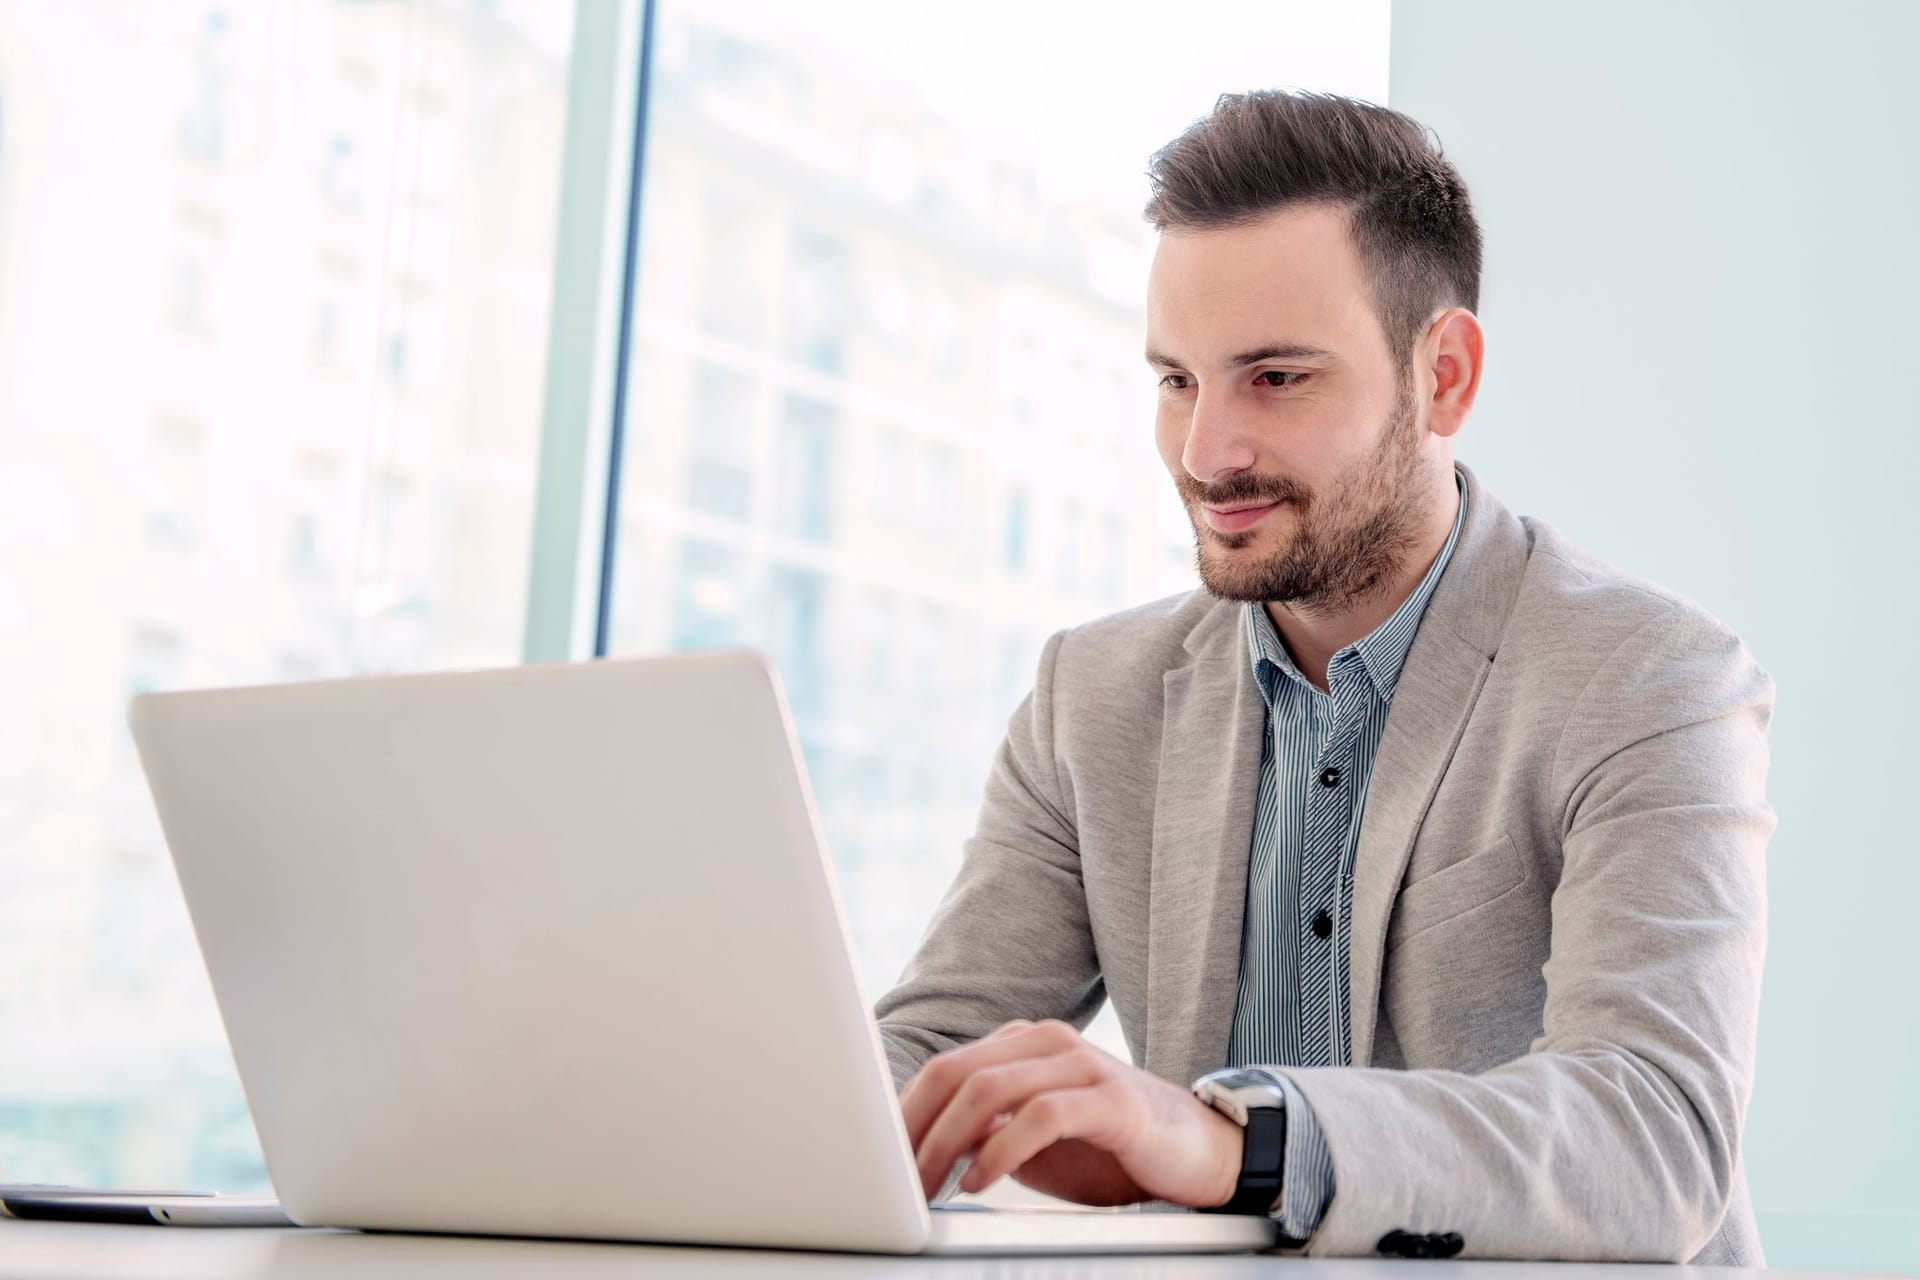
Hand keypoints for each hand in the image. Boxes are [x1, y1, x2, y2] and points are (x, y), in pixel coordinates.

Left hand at [900, 1019, 1243, 1207]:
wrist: (1197, 1152)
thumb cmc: (1109, 1147)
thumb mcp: (1031, 1138)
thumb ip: (983, 1130)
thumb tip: (915, 1148)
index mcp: (1024, 1044)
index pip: (946, 1067)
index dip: (904, 1113)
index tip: (877, 1158)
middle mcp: (1048, 1043)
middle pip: (957, 1072)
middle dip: (915, 1129)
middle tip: (894, 1178)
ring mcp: (1081, 1065)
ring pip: (990, 1088)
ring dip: (947, 1144)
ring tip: (928, 1185)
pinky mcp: (1110, 1101)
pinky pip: (1040, 1117)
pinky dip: (1000, 1151)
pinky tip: (980, 1182)